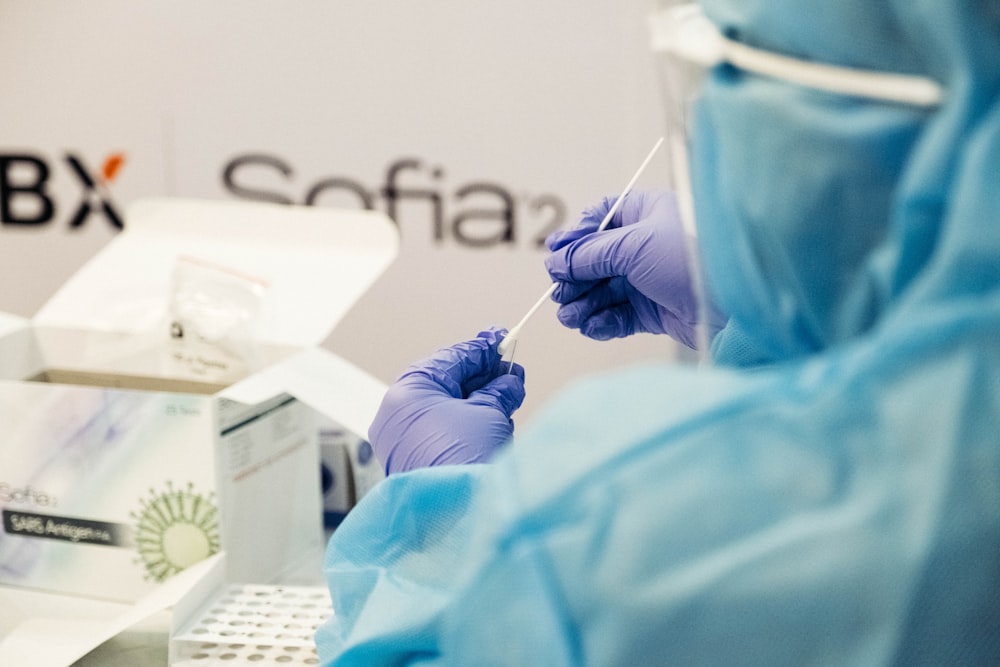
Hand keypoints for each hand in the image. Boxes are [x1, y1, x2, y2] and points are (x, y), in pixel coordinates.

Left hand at [369, 328, 525, 474]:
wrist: (457, 514)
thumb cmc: (464, 458)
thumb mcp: (488, 412)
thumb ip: (498, 390)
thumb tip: (508, 381)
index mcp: (407, 393)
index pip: (448, 359)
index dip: (480, 350)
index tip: (501, 340)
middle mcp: (397, 415)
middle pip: (445, 384)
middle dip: (482, 377)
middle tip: (511, 370)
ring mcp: (403, 442)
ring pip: (445, 409)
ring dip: (478, 400)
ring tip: (509, 394)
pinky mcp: (415, 463)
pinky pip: (442, 431)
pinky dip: (467, 423)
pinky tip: (494, 419)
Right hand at [544, 189, 724, 348]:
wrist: (737, 304)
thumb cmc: (694, 260)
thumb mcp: (633, 246)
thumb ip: (589, 253)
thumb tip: (556, 260)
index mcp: (648, 212)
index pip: (601, 218)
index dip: (576, 237)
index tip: (556, 255)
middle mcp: (649, 244)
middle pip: (597, 258)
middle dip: (576, 278)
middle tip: (560, 293)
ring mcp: (652, 278)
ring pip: (606, 290)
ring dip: (584, 303)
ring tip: (571, 316)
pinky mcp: (657, 310)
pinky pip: (620, 315)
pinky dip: (603, 321)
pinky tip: (593, 326)